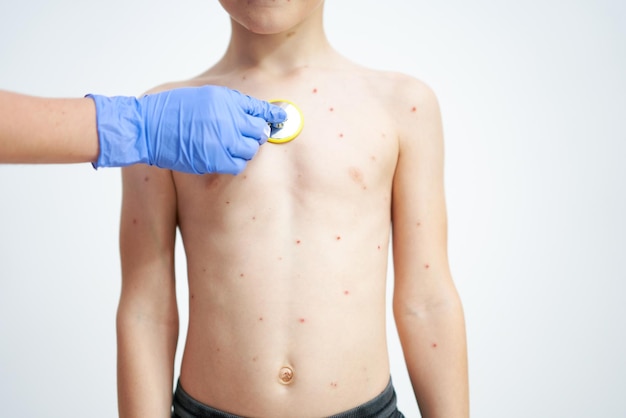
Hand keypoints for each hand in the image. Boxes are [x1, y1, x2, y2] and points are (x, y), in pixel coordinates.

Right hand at [88, 86, 285, 173]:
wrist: (147, 128)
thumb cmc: (171, 110)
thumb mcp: (202, 96)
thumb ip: (229, 104)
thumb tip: (253, 114)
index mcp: (225, 100)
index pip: (259, 109)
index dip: (273, 116)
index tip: (281, 119)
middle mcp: (226, 119)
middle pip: (258, 132)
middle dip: (256, 135)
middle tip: (247, 137)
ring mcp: (221, 140)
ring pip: (250, 150)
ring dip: (244, 149)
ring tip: (231, 147)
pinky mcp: (213, 159)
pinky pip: (237, 165)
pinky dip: (235, 163)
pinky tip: (224, 158)